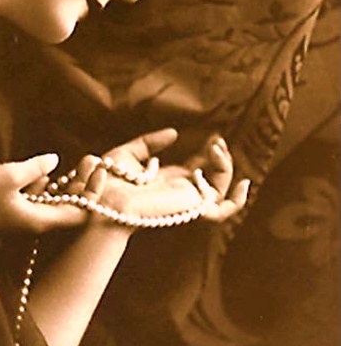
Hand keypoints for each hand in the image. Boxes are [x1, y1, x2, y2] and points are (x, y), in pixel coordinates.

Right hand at [0, 153, 87, 238]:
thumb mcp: (9, 176)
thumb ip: (36, 167)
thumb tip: (55, 161)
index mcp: (41, 220)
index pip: (81, 213)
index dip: (94, 192)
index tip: (98, 167)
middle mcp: (36, 223)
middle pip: (70, 207)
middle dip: (83, 184)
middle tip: (91, 159)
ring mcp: (23, 218)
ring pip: (54, 202)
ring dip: (66, 183)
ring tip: (79, 161)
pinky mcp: (11, 212)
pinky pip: (36, 199)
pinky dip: (45, 185)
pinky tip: (48, 170)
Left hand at [65, 129, 249, 226]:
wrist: (102, 198)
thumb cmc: (107, 181)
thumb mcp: (128, 153)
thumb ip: (150, 143)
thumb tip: (175, 134)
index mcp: (167, 181)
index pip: (198, 169)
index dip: (210, 153)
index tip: (214, 137)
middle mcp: (180, 193)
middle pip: (214, 178)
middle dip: (220, 157)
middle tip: (215, 140)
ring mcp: (188, 202)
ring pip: (221, 190)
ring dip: (225, 167)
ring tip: (216, 147)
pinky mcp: (192, 209)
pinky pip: (223, 211)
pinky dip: (237, 200)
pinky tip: (243, 182)